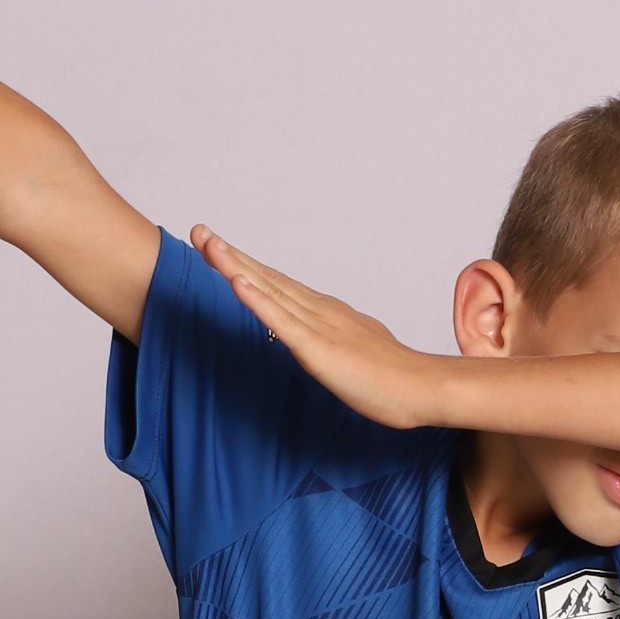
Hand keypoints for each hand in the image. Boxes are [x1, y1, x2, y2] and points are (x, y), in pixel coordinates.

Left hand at [191, 227, 443, 429]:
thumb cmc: (391, 378)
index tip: (216, 247)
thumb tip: (313, 338)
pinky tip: (237, 282)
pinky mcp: (317, 348)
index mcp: (323, 312)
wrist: (421, 387)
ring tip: (209, 244)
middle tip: (198, 231)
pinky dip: (257, 300)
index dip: (244, 265)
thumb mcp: (351, 352)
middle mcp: (317, 309)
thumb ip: (331, 340)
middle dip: (229, 255)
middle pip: (265, 278)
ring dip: (236, 266)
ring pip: (269, 290)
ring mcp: (317, 325)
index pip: (276, 284)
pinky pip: (282, 321)